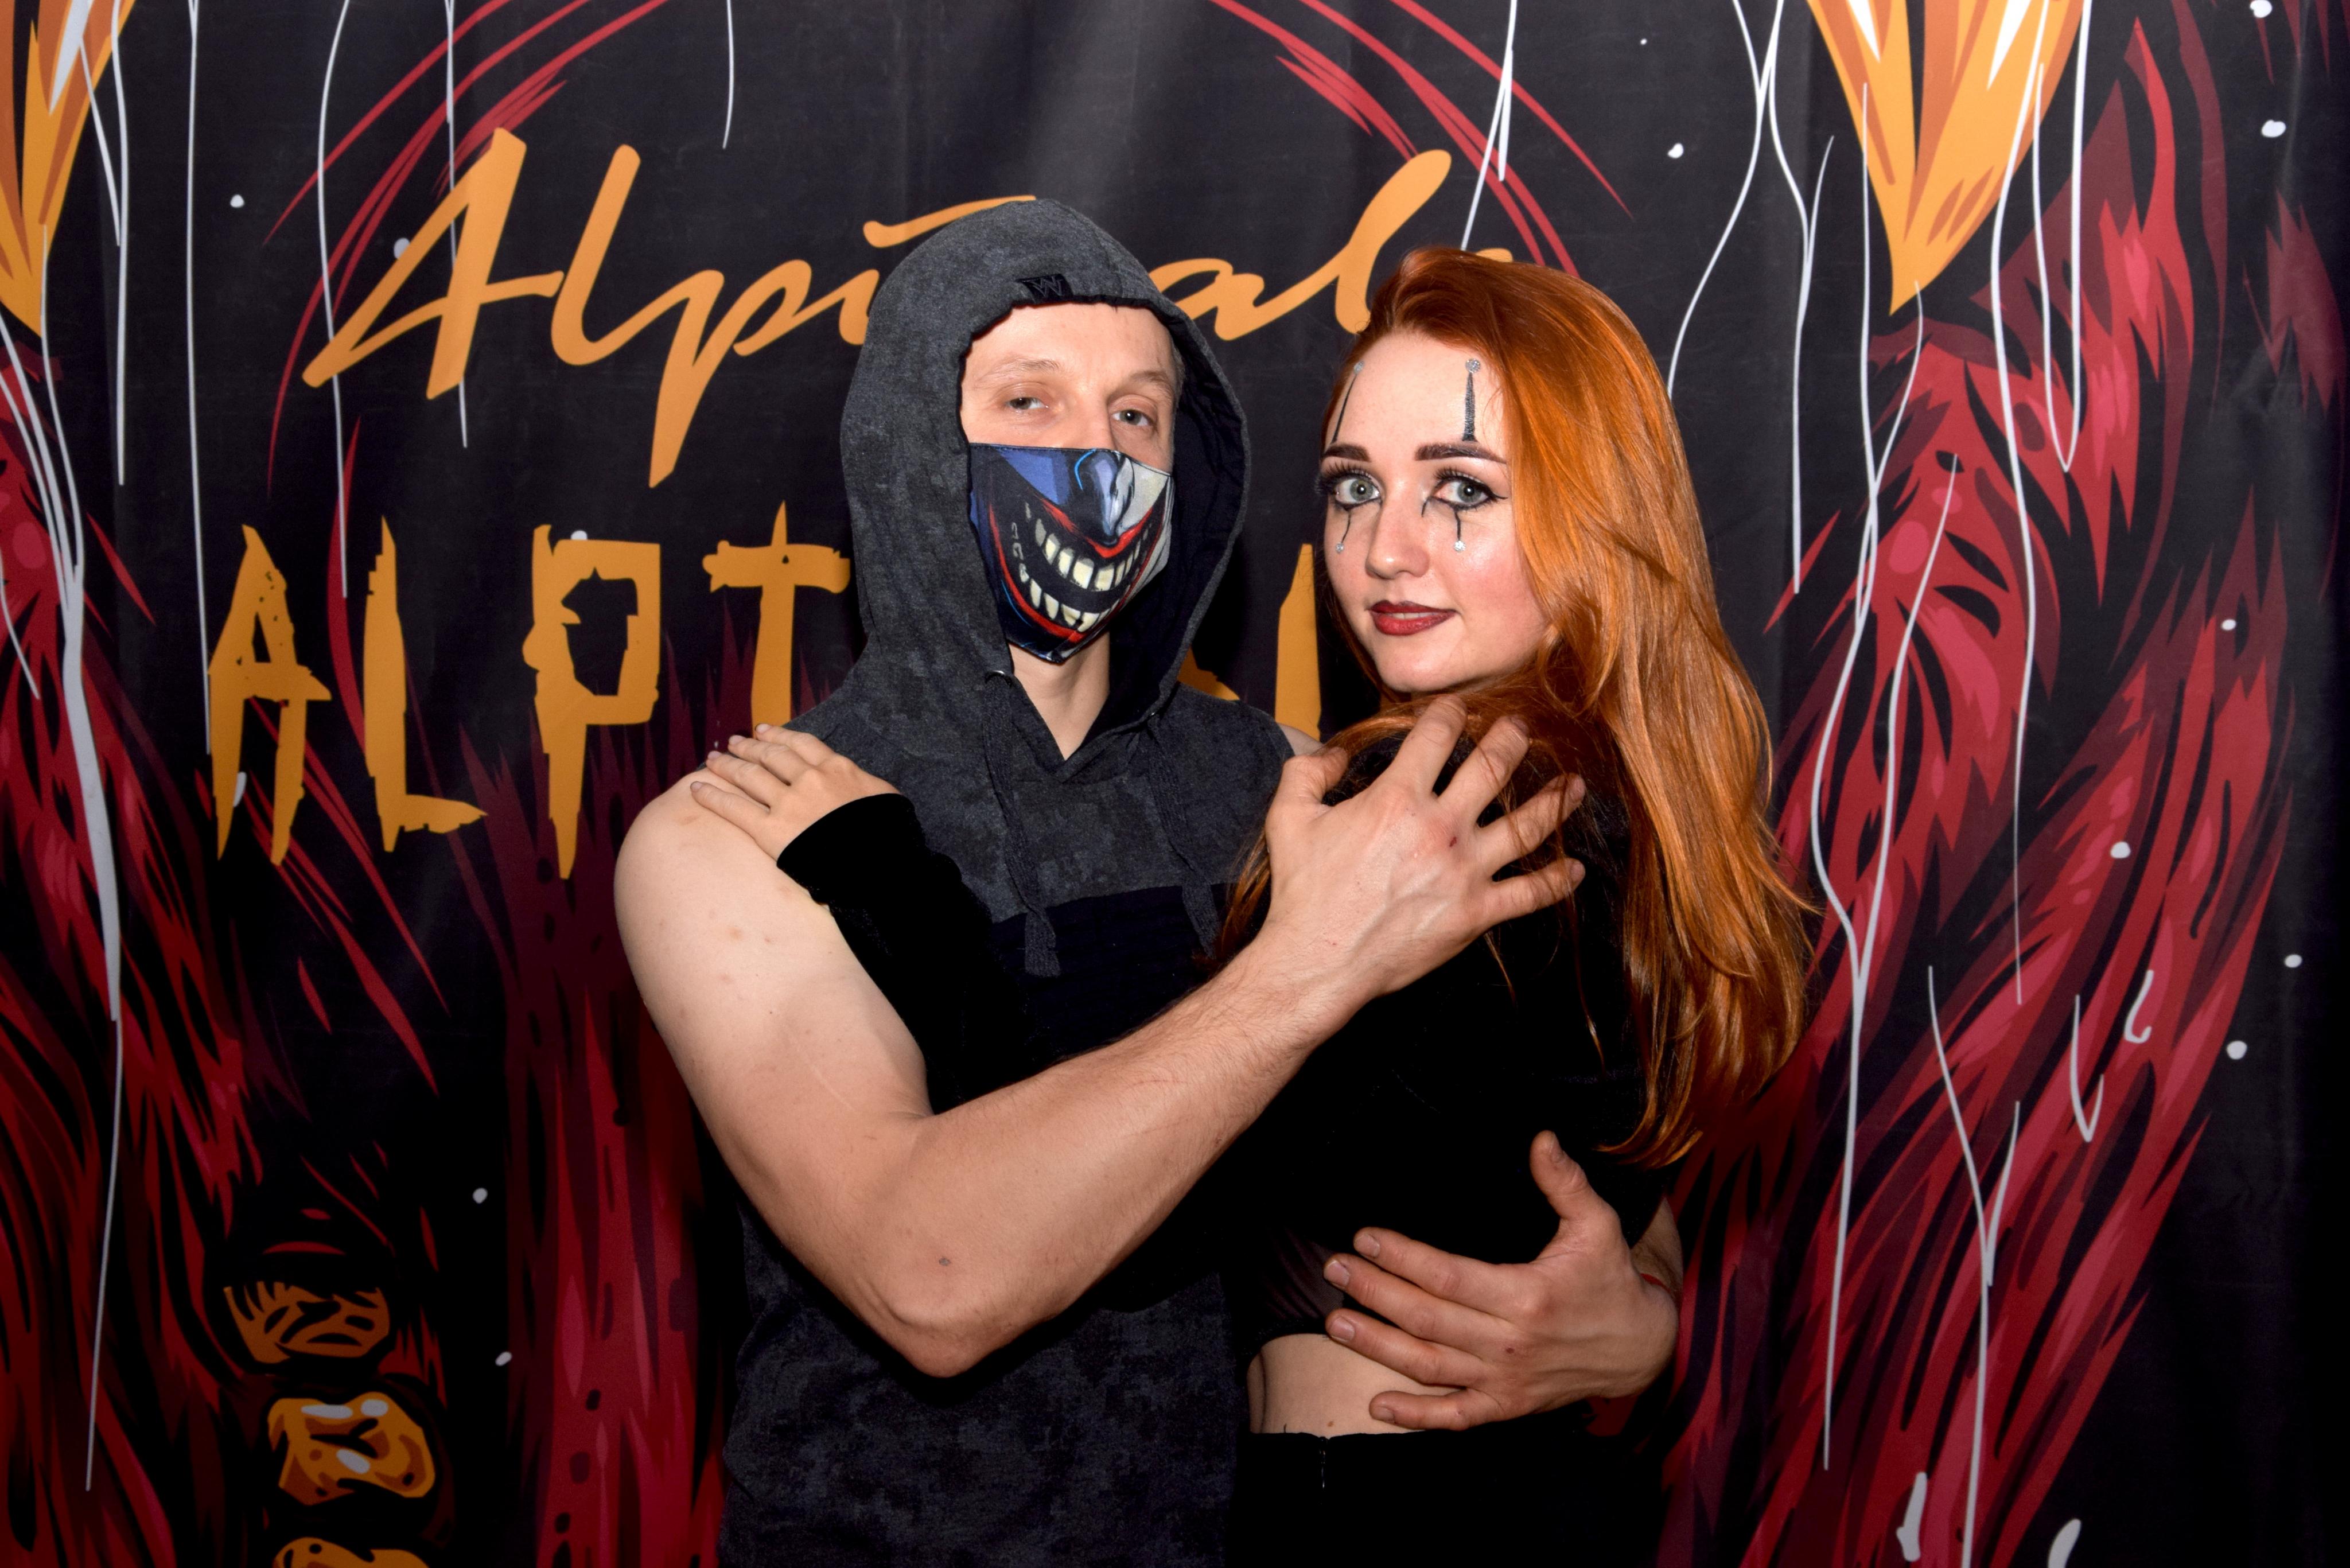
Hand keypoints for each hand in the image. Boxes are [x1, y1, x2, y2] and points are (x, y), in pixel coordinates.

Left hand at [688, 725, 898, 859]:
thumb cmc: (890, 835)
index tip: (765, 731)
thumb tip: (856, 782)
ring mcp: (788, 804)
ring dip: (728, 765)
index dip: (780, 735)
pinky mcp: (772, 832)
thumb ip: (865, 784)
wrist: (879, 866)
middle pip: (772, 755)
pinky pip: (735, 809)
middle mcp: (809, 779)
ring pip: (750, 776)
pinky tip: (695, 788)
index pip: (802, 744)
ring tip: (712, 758)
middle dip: (750, 747)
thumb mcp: (887, 798)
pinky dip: (712, 796)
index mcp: (838, 768)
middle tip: (734, 741)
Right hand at [1253, 696, 1585, 1019]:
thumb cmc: (1303, 892)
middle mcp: (1439, 828)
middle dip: (1512, 739)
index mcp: (1396, 798)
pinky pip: (1530, 894)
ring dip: (1555, 801)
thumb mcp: (1288, 818)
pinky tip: (1575, 869)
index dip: (1449, 713)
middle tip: (1523, 727)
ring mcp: (1464, 871)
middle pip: (1492, 768)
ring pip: (1526, 825)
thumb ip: (1307, 772)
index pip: (1436, 736)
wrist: (1318, 961)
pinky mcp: (1476, 913)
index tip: (1457, 708)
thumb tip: (1333, 751)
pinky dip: (1557, 881)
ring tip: (1574, 785)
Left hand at [1319, 1132, 1679, 1428]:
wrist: (1641, 1348)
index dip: (1402, 1257)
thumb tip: (1542, 1137)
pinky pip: (1456, 1416)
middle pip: (1427, 1318)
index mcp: (1527, 1294)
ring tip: (1336, 1324)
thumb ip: (1565, 1182)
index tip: (1364, 1238)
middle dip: (1374, 1293)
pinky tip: (1375, 1406)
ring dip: (1378, 1348)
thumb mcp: (1597, 1224)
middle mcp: (1511, 1342)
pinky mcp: (1508, 1406)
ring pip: (1430, 1366)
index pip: (1448, 1275)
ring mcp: (1507, 1380)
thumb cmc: (1609, 1278)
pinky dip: (1416, 1415)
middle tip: (1332, 1270)